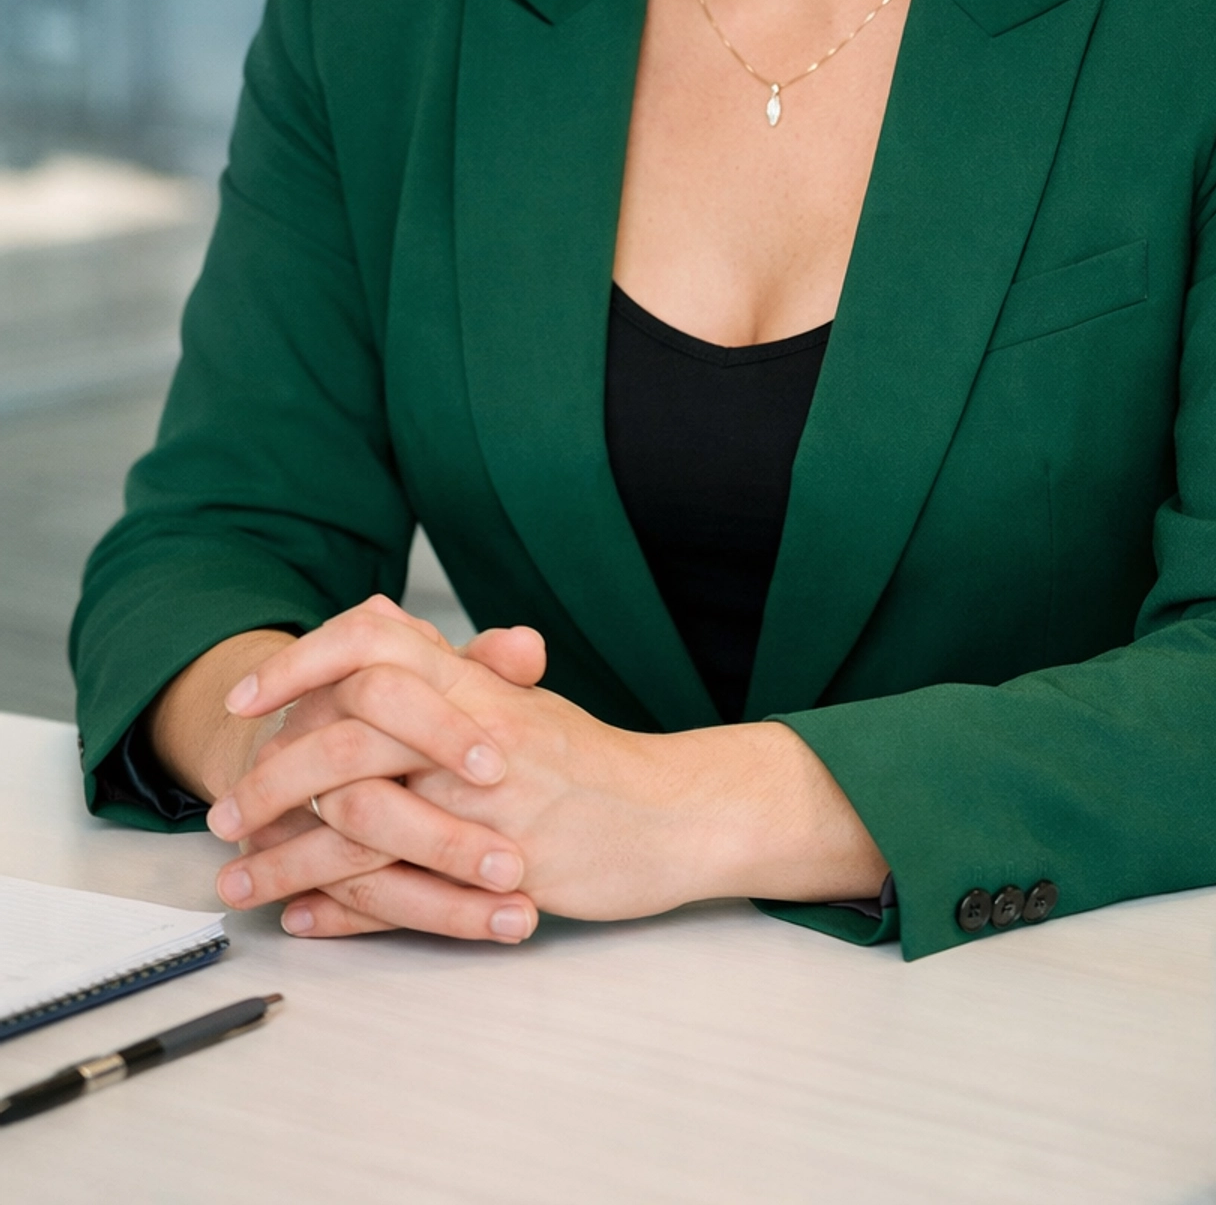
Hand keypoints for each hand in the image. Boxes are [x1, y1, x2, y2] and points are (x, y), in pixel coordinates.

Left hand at [216, 601, 886, 939]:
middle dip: (268, 779)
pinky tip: (305, 917)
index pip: (370, 642)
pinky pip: (396, 891)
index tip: (247, 699)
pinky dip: (340, 909)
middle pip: (342, 736)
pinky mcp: (493, 870)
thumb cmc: (593, 765)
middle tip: (221, 814)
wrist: (676, 815)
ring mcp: (482, 804)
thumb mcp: (519, 699)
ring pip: (356, 820)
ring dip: (284, 856)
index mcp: (474, 683)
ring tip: (239, 881)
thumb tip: (375, 617)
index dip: (300, 662)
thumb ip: (446, 665)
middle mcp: (471, 733)